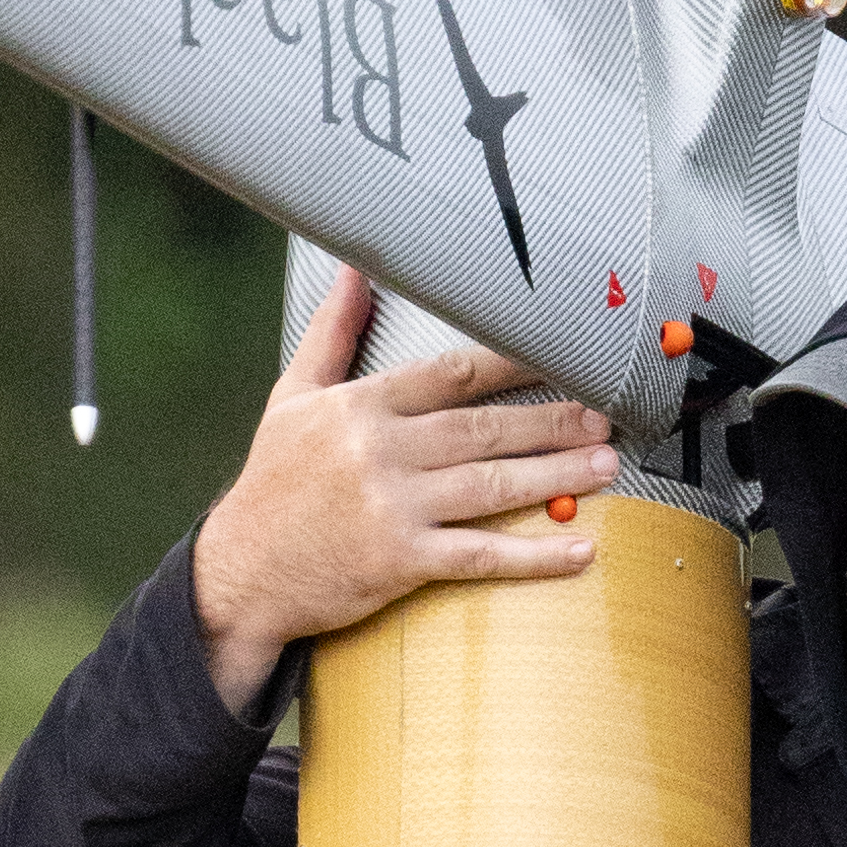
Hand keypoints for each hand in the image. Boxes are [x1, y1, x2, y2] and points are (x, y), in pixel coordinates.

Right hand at [193, 271, 612, 716]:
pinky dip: (535, 556)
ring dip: (558, 474)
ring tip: (607, 464)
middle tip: (606, 413)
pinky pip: (481, 555)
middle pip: (483, 428)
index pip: (452, 374)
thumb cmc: (272, 487)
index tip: (562, 355)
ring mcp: (392, 507)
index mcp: (360, 407)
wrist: (239, 575)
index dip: (514, 362)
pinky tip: (579, 550)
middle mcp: (379, 451)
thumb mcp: (291, 400)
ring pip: (491, 485)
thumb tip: (350, 272)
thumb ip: (330, 336)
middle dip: (551, 420)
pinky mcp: (400, 561)